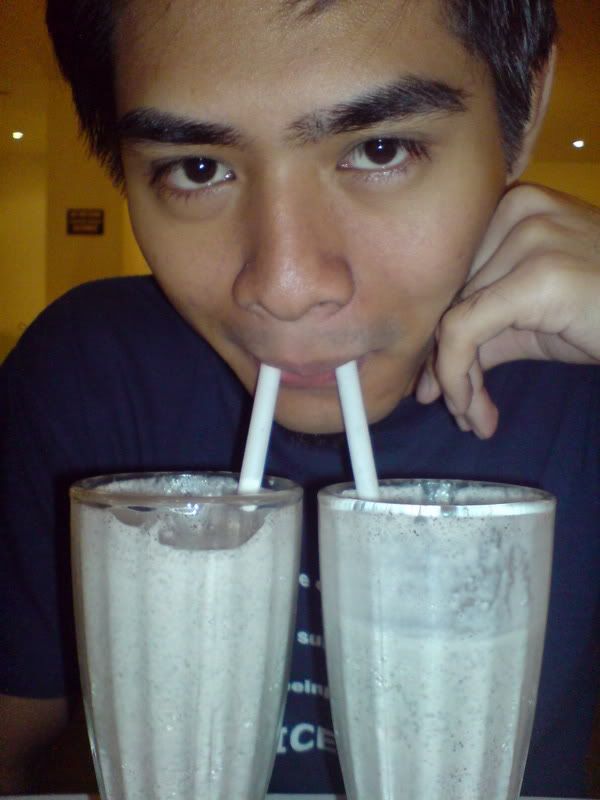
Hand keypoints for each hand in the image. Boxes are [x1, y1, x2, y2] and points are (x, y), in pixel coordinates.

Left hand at [416, 183, 599, 437]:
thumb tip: (426, 384)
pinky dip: (458, 377)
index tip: (434, 388)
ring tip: (473, 420)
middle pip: (450, 299)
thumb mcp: (531, 322)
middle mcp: (516, 209)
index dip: (438, 338)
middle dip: (448, 365)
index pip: (450, 280)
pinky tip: (474, 412)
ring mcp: (529, 236)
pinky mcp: (538, 273)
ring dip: (456, 383)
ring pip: (452, 319)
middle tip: (462, 413)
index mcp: (510, 208)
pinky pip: (466, 331)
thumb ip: (478, 336)